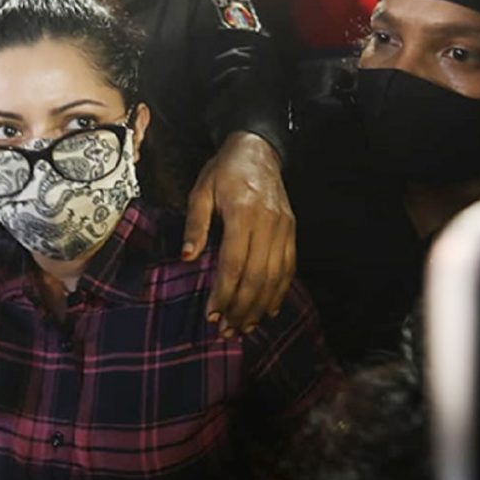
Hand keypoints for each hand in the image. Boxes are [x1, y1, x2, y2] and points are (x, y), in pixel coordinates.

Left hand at [183, 132, 295, 336]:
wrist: (257, 148)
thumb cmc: (223, 171)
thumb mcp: (200, 191)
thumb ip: (195, 225)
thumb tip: (187, 258)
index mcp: (243, 213)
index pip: (234, 263)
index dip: (224, 293)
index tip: (212, 315)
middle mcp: (269, 223)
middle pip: (257, 277)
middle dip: (241, 309)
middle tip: (226, 331)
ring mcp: (284, 228)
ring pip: (276, 277)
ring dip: (260, 307)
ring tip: (244, 328)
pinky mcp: (292, 231)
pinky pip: (289, 268)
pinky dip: (280, 293)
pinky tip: (268, 311)